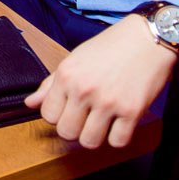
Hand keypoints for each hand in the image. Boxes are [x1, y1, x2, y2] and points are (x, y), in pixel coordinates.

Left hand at [25, 15, 176, 148]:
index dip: (58, 116)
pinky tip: (120, 123)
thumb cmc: (112, 46)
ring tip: (103, 122)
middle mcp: (84, 89)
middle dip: (75, 129)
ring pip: (89, 142)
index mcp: (67, 75)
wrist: (148, 37)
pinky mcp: (132, 111)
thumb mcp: (75, 58)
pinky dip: (119, 137)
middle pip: (67, 132)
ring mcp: (108, 102)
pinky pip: (118, 142)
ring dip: (96, 136)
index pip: (48, 115)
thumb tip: (30, 103)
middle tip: (86, 118)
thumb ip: (51, 83)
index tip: (69, 111)